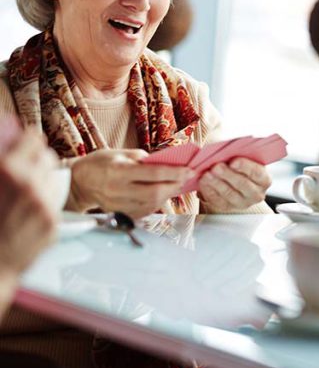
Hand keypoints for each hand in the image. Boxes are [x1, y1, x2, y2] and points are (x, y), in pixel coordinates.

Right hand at [0, 128, 57, 296]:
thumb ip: (1, 161)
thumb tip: (7, 135)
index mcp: (6, 171)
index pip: (31, 139)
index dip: (25, 141)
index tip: (22, 144)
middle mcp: (27, 184)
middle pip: (46, 156)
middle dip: (35, 159)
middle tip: (23, 167)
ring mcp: (42, 203)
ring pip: (54, 177)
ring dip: (42, 178)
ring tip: (24, 191)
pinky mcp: (52, 221)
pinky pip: (54, 200)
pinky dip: (43, 199)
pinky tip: (27, 209)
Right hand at [69, 149, 193, 217]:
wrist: (79, 182)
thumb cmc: (102, 163)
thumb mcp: (122, 153)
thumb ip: (145, 159)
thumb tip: (169, 164)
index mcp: (119, 171)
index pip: (153, 174)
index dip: (175, 173)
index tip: (190, 170)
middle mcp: (117, 190)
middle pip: (155, 192)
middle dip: (175, 185)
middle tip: (186, 178)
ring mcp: (117, 205)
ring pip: (151, 204)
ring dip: (168, 195)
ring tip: (176, 185)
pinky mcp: (118, 213)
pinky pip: (144, 211)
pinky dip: (157, 203)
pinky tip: (162, 194)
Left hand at [198, 157, 271, 212]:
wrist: (234, 178)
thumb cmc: (240, 165)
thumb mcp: (244, 157)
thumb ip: (238, 154)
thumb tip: (225, 151)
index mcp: (263, 179)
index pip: (257, 173)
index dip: (245, 166)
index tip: (233, 161)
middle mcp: (256, 193)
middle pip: (243, 184)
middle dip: (228, 174)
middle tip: (217, 166)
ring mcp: (241, 202)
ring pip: (229, 193)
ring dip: (216, 182)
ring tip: (207, 173)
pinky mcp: (227, 207)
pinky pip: (217, 199)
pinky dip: (209, 189)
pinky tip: (203, 180)